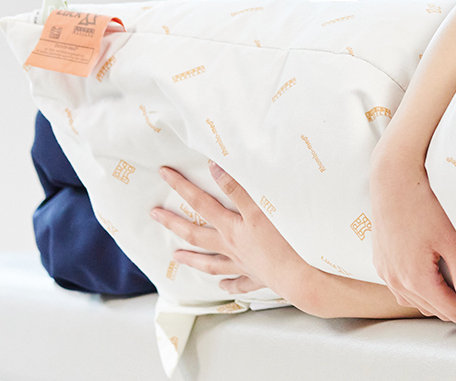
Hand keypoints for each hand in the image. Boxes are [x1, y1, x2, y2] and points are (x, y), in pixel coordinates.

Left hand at [152, 162, 309, 298]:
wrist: (301, 277)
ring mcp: (242, 265)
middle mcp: (232, 247)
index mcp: (232, 228)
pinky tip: (221, 286)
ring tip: (175, 256)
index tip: (164, 174)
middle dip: (174, 223)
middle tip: (155, 215)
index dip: (182, 187)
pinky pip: (239, 283)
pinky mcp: (258, 278)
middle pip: (196, 235)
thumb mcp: (261, 208)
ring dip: (192, 258)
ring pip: (210, 263)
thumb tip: (215, 168)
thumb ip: (238, 188)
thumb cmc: (284, 242)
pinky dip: (228, 285)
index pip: (201, 204)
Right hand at [368, 147, 455, 323]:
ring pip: (420, 302)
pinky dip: (424, 292)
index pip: (455, 311)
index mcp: (416, 280)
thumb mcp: (450, 242)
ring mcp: (386, 274)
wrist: (392, 179)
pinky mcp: (382, 263)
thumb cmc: (423, 204)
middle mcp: (397, 282)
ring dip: (443, 303)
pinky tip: (436, 282)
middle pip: (437, 310)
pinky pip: (405, 290)